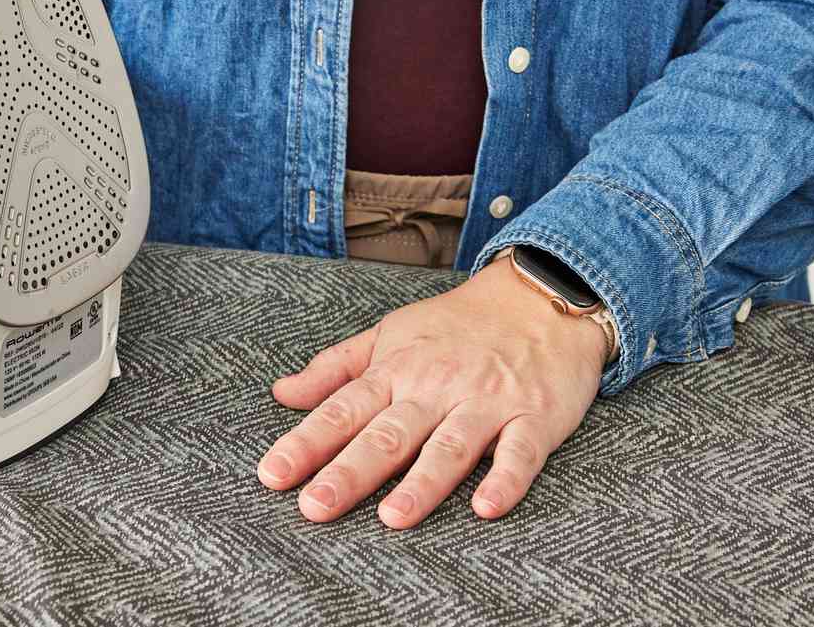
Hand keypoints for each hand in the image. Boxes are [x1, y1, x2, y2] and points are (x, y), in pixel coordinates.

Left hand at [257, 259, 607, 527]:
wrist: (541, 295)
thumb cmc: (458, 324)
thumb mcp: (390, 334)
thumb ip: (335, 368)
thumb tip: (282, 393)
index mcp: (398, 370)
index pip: (343, 409)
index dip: (306, 442)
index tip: (273, 475)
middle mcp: (437, 387)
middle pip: (388, 434)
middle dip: (350, 471)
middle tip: (314, 507)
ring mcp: (487, 402)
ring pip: (450, 446)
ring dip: (422, 483)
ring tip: (392, 518)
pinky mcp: (535, 417)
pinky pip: (520, 452)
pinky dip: (505, 479)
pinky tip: (486, 507)